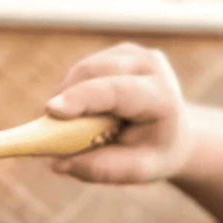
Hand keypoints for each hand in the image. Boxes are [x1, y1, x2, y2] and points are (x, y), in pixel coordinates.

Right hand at [45, 42, 193, 183]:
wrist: (176, 132)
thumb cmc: (155, 153)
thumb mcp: (138, 170)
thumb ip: (102, 169)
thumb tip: (58, 164)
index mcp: (162, 97)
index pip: (117, 91)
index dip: (83, 98)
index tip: (50, 110)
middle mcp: (150, 65)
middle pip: (95, 72)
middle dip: (66, 98)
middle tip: (45, 128)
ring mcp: (134, 53)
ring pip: (84, 68)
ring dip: (68, 96)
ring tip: (71, 125)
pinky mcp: (119, 52)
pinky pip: (84, 70)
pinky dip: (73, 91)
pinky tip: (82, 112)